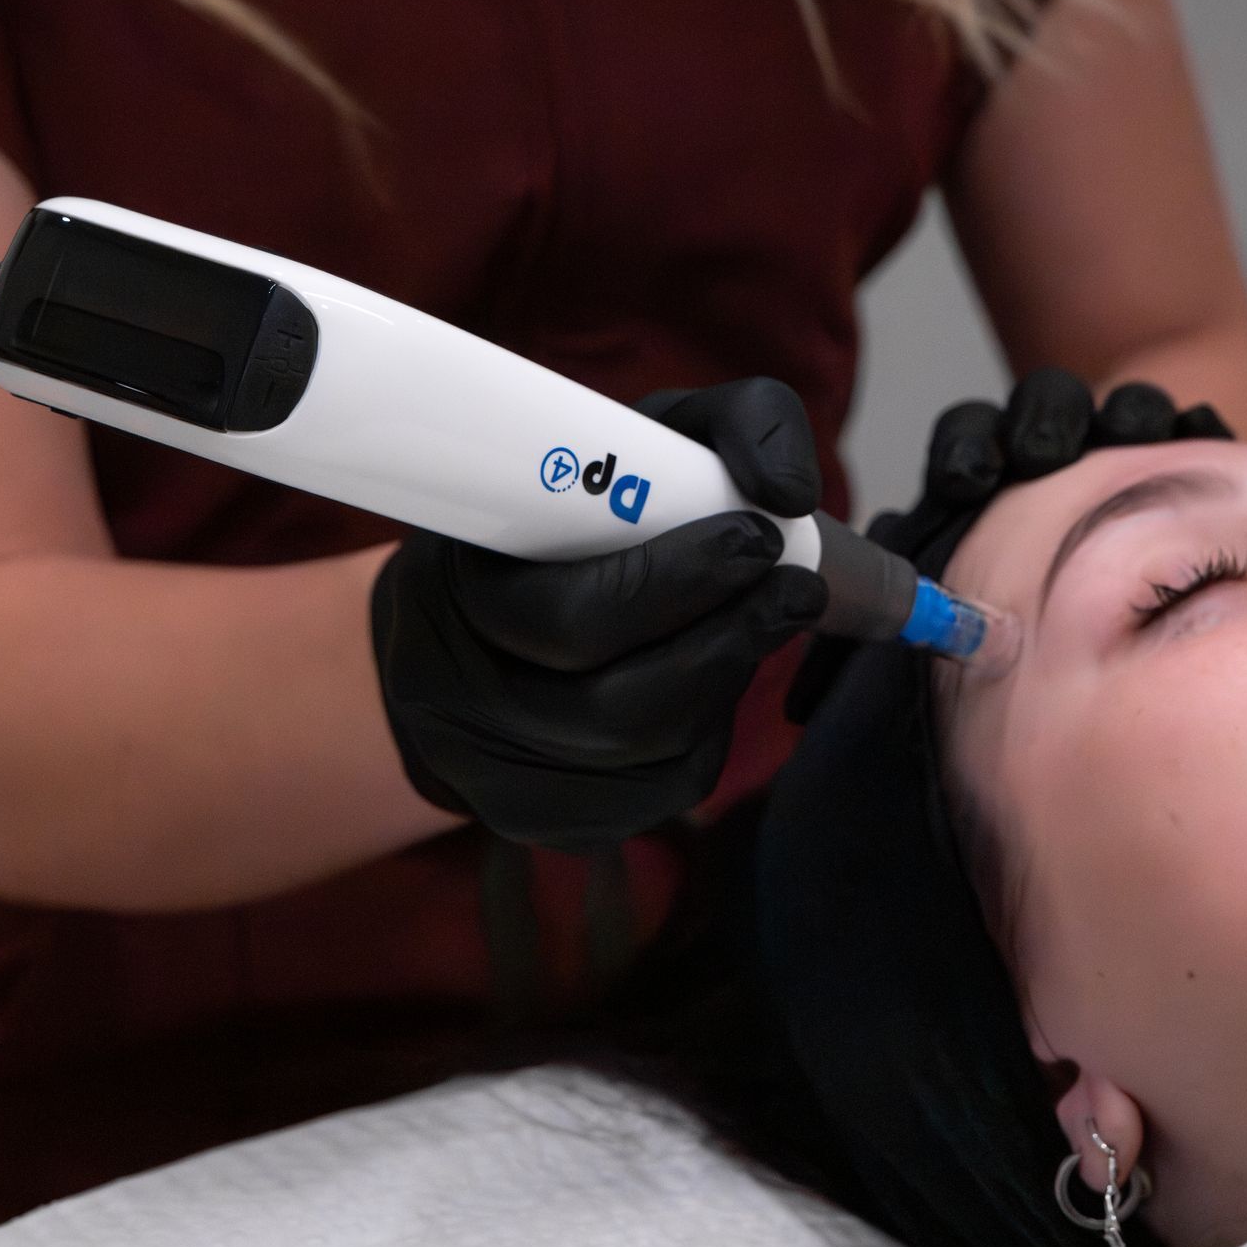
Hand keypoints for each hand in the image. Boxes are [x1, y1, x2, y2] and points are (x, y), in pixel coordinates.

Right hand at [368, 378, 827, 849]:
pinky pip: (656, 791)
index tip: (755, 536)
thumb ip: (725, 426)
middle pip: (616, 706)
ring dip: (727, 679)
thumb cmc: (566, 513)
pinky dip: (707, 727)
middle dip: (728, 637)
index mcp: (452, 594)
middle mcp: (458, 701)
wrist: (464, 624)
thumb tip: (788, 492)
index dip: (674, 583)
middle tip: (795, 588)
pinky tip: (721, 675)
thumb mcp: (628, 437)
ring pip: (647, 755)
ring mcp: (496, 776)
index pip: (571, 618)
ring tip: (773, 617)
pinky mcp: (544, 820)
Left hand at [787, 369, 1232, 723]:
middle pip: (1041, 408)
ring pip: (1115, 406)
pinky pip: (1188, 419)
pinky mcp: (1191, 444)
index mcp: (994, 480)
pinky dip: (1188, 425)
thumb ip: (898, 639)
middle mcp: (1056, 451)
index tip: (964, 479)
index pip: (967, 448)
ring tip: (1125, 435)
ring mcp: (1126, 443)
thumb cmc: (1041, 606)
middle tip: (1039, 453)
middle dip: (1037, 422)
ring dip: (1114, 417)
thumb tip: (802, 703)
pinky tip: (1193, 437)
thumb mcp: (956, 619)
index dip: (964, 455)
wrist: (1163, 559)